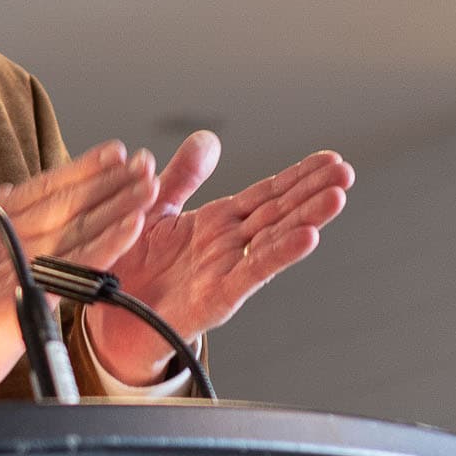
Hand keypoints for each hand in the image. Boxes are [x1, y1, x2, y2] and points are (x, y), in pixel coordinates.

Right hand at [0, 142, 157, 405]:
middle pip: (67, 199)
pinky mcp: (32, 287)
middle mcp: (4, 232)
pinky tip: (134, 225)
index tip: (113, 152)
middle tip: (143, 161)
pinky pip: (80, 260)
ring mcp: (17, 257)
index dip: (82, 167)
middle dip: (109, 178)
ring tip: (149, 187)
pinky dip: (110, 240)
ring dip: (119, 203)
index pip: (44, 185)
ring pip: (79, 223)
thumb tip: (9, 191)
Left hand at [84, 133, 352, 385]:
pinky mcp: (216, 297)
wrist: (109, 317)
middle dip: (313, 192)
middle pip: (279, 212)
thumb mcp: (156, 207)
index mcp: (217, 222)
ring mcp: (226, 270)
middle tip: (346, 170)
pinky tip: (308, 237)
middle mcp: (228, 245)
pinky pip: (251, 272)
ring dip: (308, 218)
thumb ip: (183, 175)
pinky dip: (280, 254)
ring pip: (274, 239)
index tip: (330, 158)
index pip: (267, 193)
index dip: (298, 176)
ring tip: (337, 197)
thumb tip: (207, 139)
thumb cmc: (133, 266)